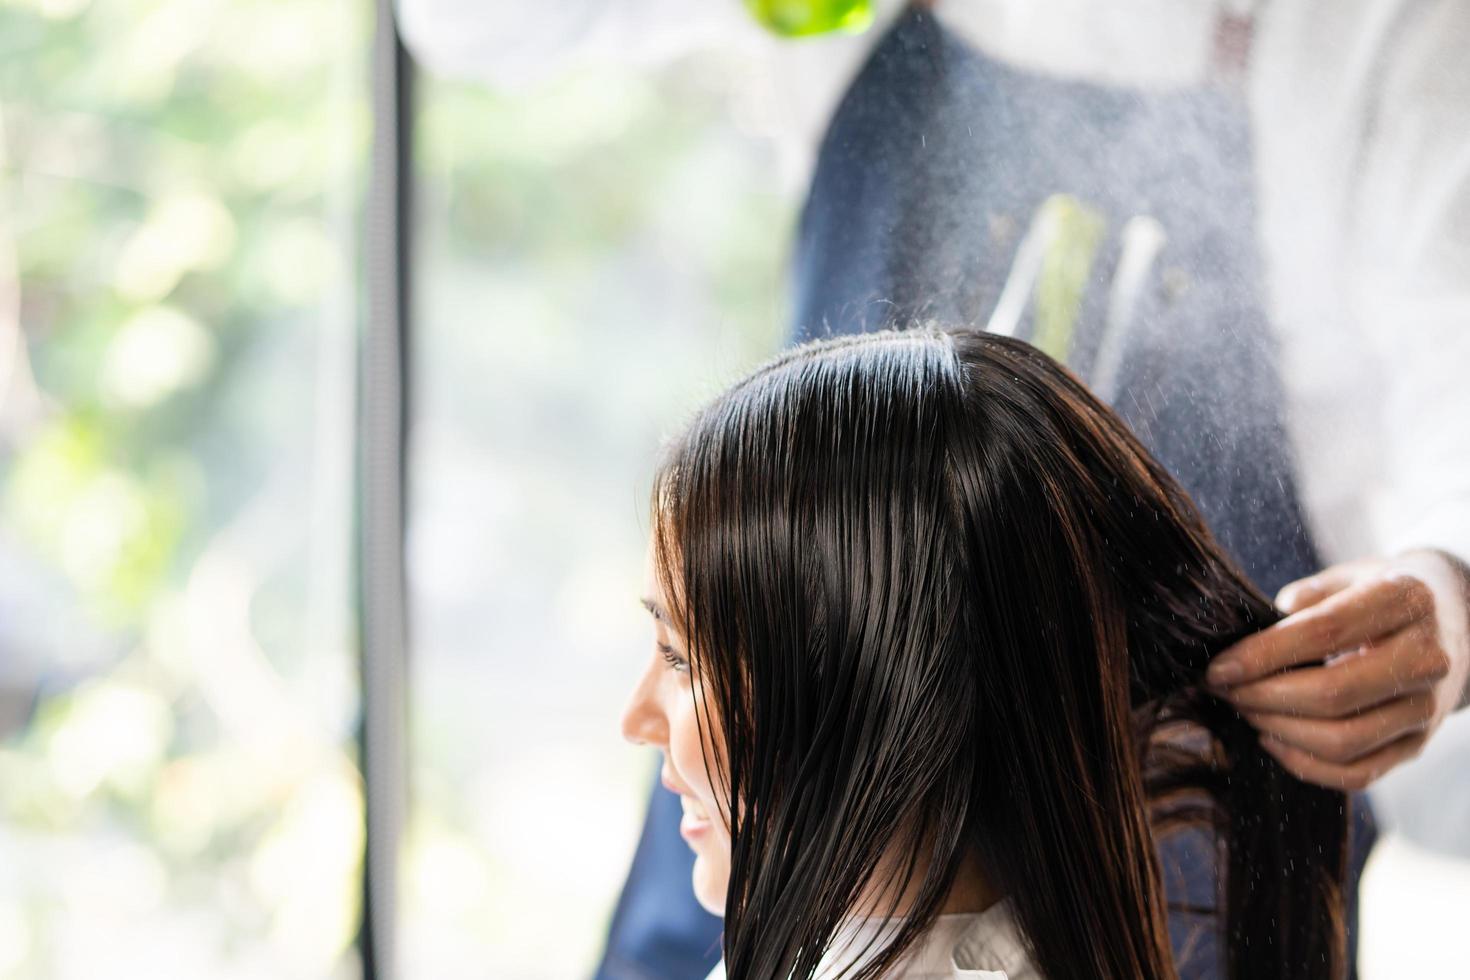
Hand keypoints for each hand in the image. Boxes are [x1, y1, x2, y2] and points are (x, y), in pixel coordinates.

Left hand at [1205, 550, 1469, 790]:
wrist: (1453, 619)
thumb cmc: (1377, 593)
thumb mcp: (1344, 576)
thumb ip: (1300, 602)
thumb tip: (1246, 644)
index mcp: (1405, 601)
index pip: (1325, 632)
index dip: (1262, 654)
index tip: (1217, 668)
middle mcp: (1427, 658)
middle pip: (1332, 695)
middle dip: (1262, 696)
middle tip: (1223, 689)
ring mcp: (1426, 708)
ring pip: (1342, 742)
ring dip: (1277, 731)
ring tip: (1243, 709)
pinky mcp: (1417, 745)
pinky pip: (1357, 774)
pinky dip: (1304, 765)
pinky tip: (1271, 738)